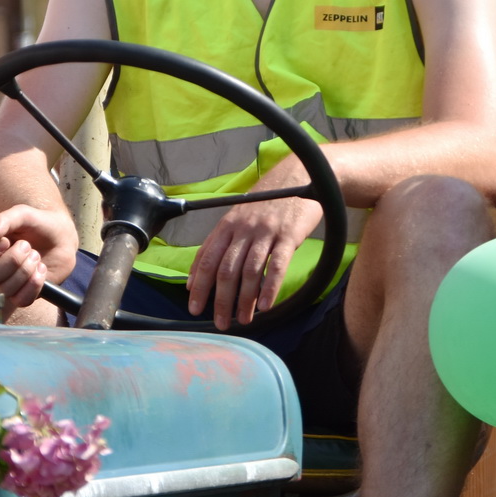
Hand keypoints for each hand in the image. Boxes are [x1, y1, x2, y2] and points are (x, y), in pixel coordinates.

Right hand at [0, 204, 77, 310]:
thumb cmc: (38, 224)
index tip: (6, 242)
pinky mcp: (21, 295)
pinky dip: (34, 285)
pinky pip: (21, 300)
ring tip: (36, 255)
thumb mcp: (23, 214)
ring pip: (4, 289)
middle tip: (28, 246)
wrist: (62, 238)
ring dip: (25, 270)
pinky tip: (41, 270)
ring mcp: (5, 284)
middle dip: (12, 261)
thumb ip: (5, 219)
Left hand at [187, 158, 322, 328]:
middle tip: (220, 322)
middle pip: (226, 270)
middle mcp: (243, 228)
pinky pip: (276, 265)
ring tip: (243, 319)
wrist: (301, 173)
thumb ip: (224, 239)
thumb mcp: (241, 213)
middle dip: (220, 300)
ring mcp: (266, 232)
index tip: (194, 306)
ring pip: (249, 271)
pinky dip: (270, 288)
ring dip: (244, 300)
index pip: (207, 258)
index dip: (198, 284)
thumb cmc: (269, 199)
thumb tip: (201, 271)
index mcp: (228, 224)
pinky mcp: (288, 236)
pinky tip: (266, 305)